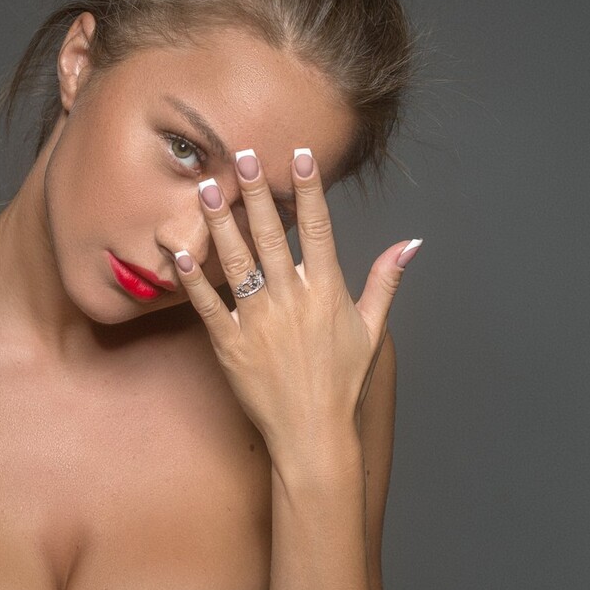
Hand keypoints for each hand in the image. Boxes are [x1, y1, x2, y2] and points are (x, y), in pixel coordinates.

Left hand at [168, 145, 420, 456]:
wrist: (313, 435)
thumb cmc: (343, 384)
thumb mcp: (372, 330)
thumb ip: (385, 281)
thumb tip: (410, 243)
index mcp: (326, 292)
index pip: (316, 228)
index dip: (307, 189)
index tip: (298, 156)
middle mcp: (291, 300)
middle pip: (269, 235)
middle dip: (253, 191)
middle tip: (240, 155)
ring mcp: (258, 322)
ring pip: (235, 261)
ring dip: (219, 221)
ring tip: (204, 187)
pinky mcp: (230, 345)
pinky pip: (206, 304)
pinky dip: (193, 277)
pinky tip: (179, 249)